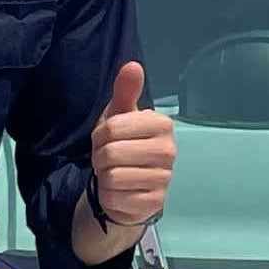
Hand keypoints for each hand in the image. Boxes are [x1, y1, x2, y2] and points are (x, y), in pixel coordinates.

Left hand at [82, 58, 174, 254]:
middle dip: (100, 158)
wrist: (129, 187)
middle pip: (111, 153)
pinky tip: (119, 192)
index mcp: (163, 125)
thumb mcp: (120, 117)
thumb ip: (125, 91)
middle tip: (107, 160)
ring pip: (112, 176)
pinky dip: (109, 196)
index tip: (106, 140)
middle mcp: (169, 151)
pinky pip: (116, 197)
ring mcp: (164, 179)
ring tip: (113, 174)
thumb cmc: (124, 145)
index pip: (112, 128)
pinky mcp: (154, 203)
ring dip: (104, 177)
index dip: (99, 136)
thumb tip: (132, 65)